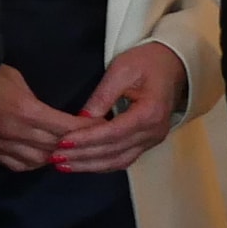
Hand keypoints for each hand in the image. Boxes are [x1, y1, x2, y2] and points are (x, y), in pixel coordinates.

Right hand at [0, 64, 86, 176]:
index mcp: (25, 110)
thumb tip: (56, 117)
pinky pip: (20, 165)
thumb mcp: (18, 78)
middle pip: (56, 146)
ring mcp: (2, 144)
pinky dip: (34, 163)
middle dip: (76, 144)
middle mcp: (16, 131)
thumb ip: (38, 101)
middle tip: (91, 140)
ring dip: (56, 156)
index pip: (65, 126)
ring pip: (40, 160)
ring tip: (67, 150)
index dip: (86, 128)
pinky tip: (42, 156)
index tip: (102, 125)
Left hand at [48, 45, 186, 173]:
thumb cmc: (146, 62)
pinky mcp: (147, 142)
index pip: (114, 132)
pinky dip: (101, 164)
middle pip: (114, 151)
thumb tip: (82, 118)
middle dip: (83, 156)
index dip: (87, 139)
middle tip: (55, 158)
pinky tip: (81, 163)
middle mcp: (154, 131)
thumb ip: (102, 96)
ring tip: (63, 164)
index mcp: (150, 112)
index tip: (63, 142)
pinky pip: (123, 159)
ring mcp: (152, 139)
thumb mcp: (121, 70)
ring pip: (119, 161)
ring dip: (90, 165)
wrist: (171, 65)